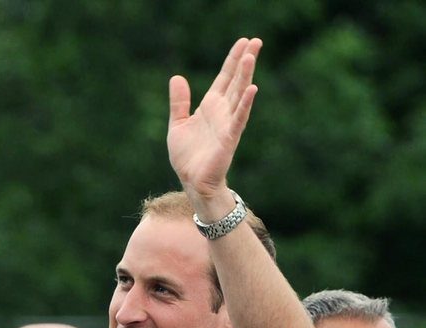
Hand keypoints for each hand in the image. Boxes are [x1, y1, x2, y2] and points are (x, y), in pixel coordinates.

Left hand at [167, 37, 261, 200]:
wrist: (192, 181)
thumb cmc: (188, 156)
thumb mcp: (178, 124)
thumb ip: (179, 102)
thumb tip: (176, 77)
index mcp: (210, 106)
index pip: (224, 78)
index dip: (233, 60)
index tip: (244, 41)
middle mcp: (222, 112)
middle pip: (237, 81)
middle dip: (245, 61)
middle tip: (257, 40)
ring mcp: (227, 124)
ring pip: (240, 96)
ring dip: (246, 77)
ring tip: (251, 57)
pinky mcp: (229, 138)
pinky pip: (239, 119)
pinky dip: (245, 105)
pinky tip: (252, 89)